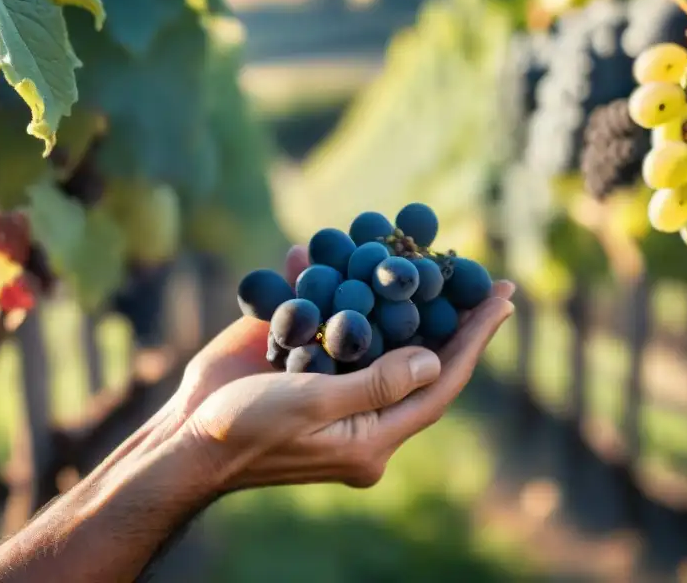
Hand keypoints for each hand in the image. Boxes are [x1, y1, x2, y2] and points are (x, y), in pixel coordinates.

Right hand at [180, 246, 514, 491]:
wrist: (185, 436)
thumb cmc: (246, 432)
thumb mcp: (313, 409)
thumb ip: (374, 385)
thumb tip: (432, 359)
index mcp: (373, 434)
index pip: (438, 383)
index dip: (472, 341)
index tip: (502, 300)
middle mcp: (361, 408)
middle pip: (418, 357)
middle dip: (450, 315)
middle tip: (481, 275)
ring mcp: (331, 381)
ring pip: (376, 335)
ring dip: (398, 295)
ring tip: (430, 255)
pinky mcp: (300, 357)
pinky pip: (328, 317)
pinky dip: (333, 283)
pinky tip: (340, 249)